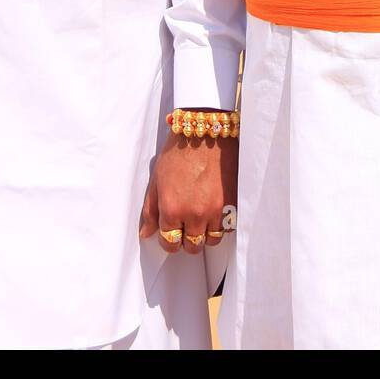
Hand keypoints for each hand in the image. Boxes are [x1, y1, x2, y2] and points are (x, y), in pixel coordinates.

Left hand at [139, 124, 238, 254]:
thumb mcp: (157, 178)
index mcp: (172, 209)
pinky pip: (227, 228)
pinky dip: (221, 224)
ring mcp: (216, 211)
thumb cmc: (179, 151)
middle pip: (192, 247)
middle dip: (187, 239)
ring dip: (205, 233)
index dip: (169, 240)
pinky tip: (215, 210)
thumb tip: (147, 233)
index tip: (171, 232)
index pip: (170, 244)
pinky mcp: (233, 204)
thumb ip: (150, 209)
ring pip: (211, 241)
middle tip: (186, 225)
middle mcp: (194, 215)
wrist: (206, 131)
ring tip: (201, 218)